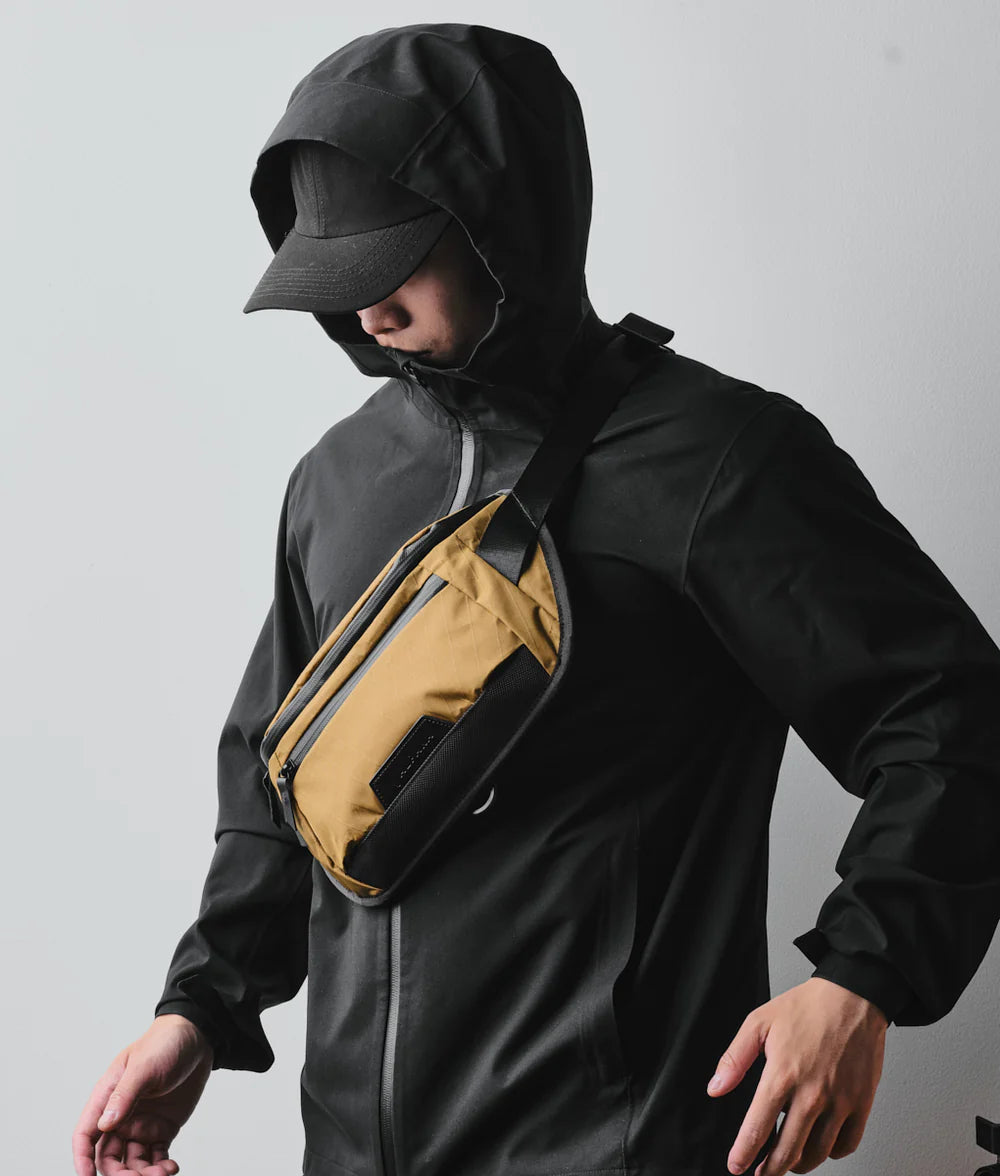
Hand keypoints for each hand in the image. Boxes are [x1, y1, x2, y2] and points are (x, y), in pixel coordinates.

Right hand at [72, 1013, 214, 1175]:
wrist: (198, 1037)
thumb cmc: (165, 1043)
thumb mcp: (144, 1066)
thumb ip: (124, 1095)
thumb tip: (104, 1125)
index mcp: (107, 1097)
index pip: (86, 1134)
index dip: (83, 1158)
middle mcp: (121, 1115)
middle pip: (109, 1155)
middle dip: (119, 1173)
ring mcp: (142, 1123)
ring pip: (133, 1161)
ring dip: (143, 1173)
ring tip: (162, 1174)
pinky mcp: (162, 1128)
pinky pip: (156, 1155)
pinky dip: (161, 1166)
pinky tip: (171, 1167)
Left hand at [706, 977, 888, 1175]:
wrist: (853, 996)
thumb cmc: (806, 1007)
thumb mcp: (758, 1022)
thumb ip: (734, 1059)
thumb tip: (715, 1088)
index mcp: (782, 1074)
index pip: (758, 1128)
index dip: (744, 1154)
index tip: (736, 1166)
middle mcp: (812, 1093)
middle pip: (788, 1151)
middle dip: (770, 1170)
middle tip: (760, 1172)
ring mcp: (840, 1101)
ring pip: (817, 1154)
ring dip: (799, 1164)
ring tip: (787, 1160)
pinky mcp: (862, 1103)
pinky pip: (847, 1145)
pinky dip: (831, 1153)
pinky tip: (819, 1144)